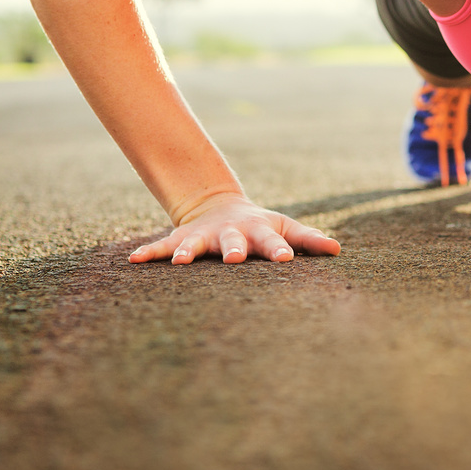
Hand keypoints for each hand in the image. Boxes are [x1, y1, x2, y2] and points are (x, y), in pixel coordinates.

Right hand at [129, 193, 342, 264]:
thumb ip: (309, 240)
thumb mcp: (286, 228)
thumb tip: (338, 249)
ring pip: (196, 244)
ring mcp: (204, 237)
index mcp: (259, 232)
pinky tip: (132, 261)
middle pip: (233, 242)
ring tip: (181, 262)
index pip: (272, 241)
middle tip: (234, 259)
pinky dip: (148, 253)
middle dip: (234, 250)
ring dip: (189, 252)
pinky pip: (162, 247)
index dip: (279, 249)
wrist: (219, 206)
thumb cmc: (262, 227)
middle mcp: (231, 234)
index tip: (285, 259)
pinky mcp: (181, 240)